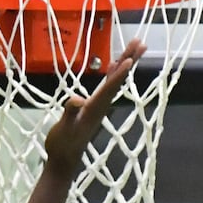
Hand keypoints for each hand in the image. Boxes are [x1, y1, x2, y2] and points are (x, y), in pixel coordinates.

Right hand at [43, 38, 146, 176]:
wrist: (64, 158)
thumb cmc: (62, 144)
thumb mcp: (64, 128)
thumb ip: (70, 113)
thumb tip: (77, 100)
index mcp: (95, 107)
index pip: (109, 88)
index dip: (119, 74)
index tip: (129, 59)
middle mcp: (101, 104)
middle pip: (118, 80)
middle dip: (129, 61)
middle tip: (140, 43)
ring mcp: (99, 105)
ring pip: (115, 81)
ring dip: (125, 64)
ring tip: (134, 48)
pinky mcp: (94, 106)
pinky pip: (107, 85)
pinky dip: (113, 74)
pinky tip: (115, 65)